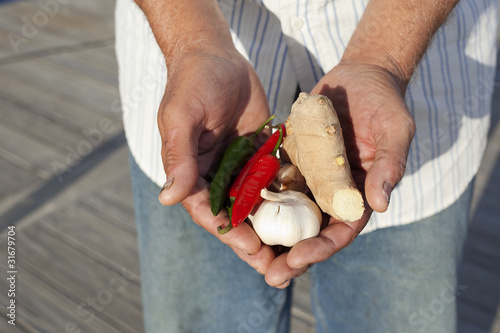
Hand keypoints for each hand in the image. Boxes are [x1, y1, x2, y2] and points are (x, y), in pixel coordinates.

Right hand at [157, 48, 278, 272]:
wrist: (217, 56)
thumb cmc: (192, 82)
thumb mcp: (182, 116)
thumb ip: (178, 156)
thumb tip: (169, 198)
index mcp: (192, 173)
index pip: (208, 210)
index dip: (229, 231)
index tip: (252, 248)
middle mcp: (216, 175)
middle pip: (235, 216)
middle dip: (255, 242)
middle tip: (279, 267)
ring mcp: (240, 166)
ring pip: (257, 205)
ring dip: (274, 228)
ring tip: (297, 252)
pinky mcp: (260, 154)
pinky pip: (274, 180)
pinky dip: (287, 199)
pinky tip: (308, 215)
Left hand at [264, 61, 415, 287]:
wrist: (358, 77)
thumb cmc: (383, 103)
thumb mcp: (394, 131)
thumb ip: (389, 166)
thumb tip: (379, 205)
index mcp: (357, 194)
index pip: (341, 231)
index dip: (321, 248)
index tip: (298, 259)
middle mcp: (330, 192)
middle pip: (310, 232)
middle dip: (291, 256)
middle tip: (270, 275)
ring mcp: (308, 178)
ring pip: (287, 214)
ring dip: (269, 235)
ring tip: (246, 252)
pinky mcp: (290, 161)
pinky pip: (271, 183)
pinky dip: (257, 199)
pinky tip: (236, 211)